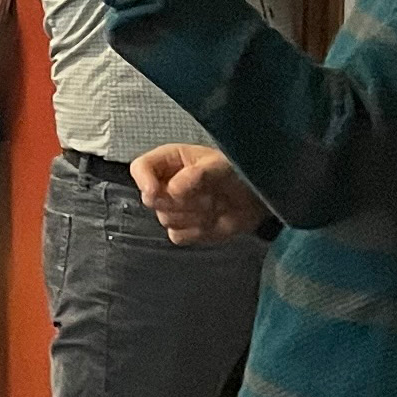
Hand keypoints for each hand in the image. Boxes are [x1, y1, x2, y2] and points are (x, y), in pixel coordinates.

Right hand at [131, 145, 267, 244]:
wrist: (256, 198)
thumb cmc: (237, 172)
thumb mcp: (221, 165)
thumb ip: (197, 174)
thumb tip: (174, 191)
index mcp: (170, 160)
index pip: (140, 168)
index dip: (143, 180)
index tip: (155, 191)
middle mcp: (165, 184)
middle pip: (151, 199)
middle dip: (180, 202)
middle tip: (208, 194)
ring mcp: (173, 208)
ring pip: (165, 219)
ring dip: (193, 216)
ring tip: (215, 205)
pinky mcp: (183, 229)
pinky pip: (177, 236)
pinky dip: (196, 232)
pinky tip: (212, 222)